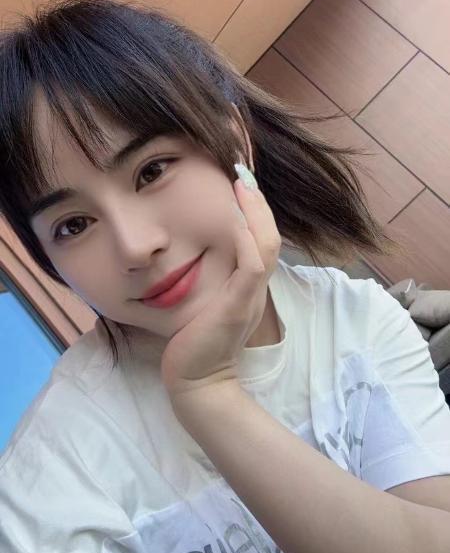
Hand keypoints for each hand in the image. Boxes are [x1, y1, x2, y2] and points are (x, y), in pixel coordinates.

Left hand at [160, 171, 281, 408]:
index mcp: (248, 285)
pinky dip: (246, 238)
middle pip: (270, 236)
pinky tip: (234, 216)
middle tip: (242, 170)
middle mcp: (254, 288)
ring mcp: (249, 296)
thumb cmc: (196, 343)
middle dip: (258, 202)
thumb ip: (210, 281)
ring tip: (242, 182)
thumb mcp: (207, 303)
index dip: (254, 210)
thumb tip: (194, 254)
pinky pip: (251, 266)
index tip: (240, 181)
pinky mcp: (238, 306)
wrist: (197, 382)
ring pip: (266, 245)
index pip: (260, 239)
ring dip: (255, 212)